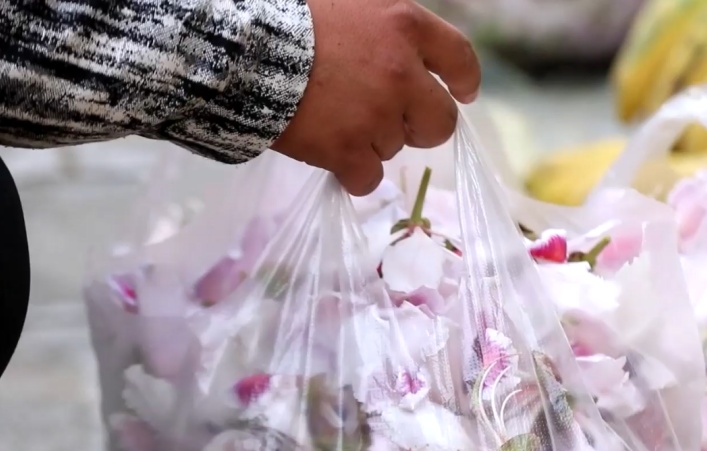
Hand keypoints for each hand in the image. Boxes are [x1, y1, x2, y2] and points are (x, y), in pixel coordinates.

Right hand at [271, 0, 480, 195]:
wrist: (240, 49)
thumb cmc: (290, 15)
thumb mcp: (349, 0)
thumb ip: (385, 27)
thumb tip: (401, 52)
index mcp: (404, 26)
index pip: (459, 58)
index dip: (465, 81)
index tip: (463, 94)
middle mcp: (400, 74)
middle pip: (440, 121)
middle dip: (422, 126)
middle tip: (398, 123)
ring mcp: (375, 117)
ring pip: (394, 148)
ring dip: (372, 141)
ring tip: (335, 120)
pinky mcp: (346, 151)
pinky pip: (367, 177)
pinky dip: (352, 172)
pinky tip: (332, 155)